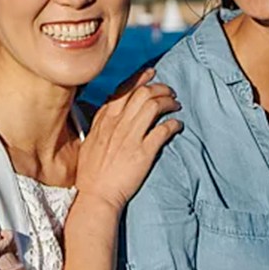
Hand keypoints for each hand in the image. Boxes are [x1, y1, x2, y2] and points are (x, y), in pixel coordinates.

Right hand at [70, 69, 180, 212]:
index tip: (151, 74)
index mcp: (103, 120)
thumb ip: (100, 125)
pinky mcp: (143, 152)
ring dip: (169, 102)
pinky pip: (163, 130)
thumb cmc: (91, 172)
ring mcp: (130, 137)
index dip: (139, 79)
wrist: (96, 195)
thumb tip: (110, 114)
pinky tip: (178, 125)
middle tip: (170, 92)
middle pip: (142, 93)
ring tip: (176, 105)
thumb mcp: (90, 142)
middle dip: (160, 88)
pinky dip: (173, 124)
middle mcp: (116, 124)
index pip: (123, 90)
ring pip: (154, 106)